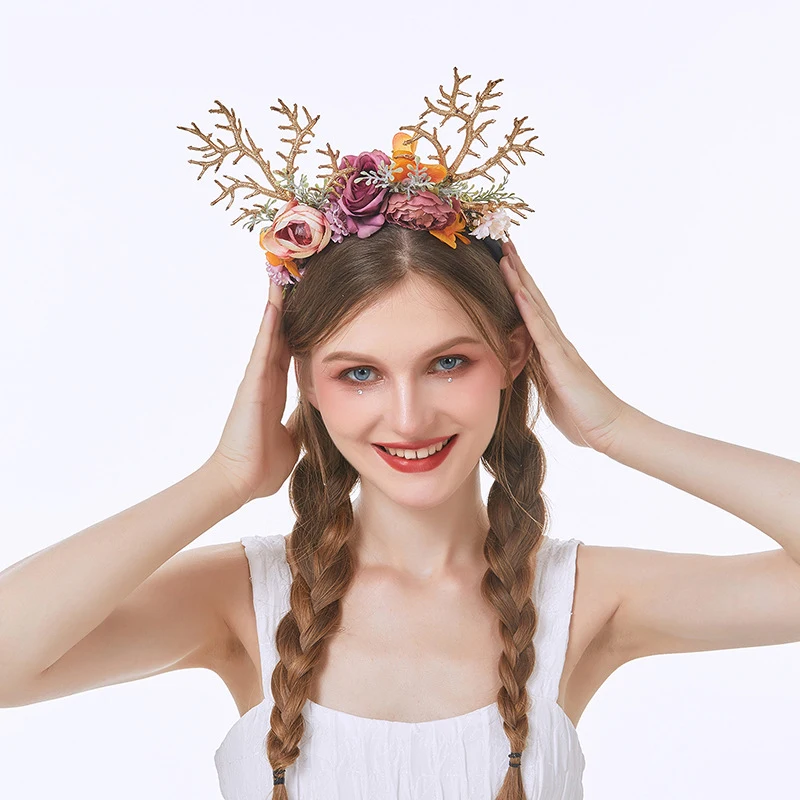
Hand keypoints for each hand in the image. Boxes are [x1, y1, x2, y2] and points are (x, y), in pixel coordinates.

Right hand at [204, 280, 300, 503]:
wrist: (240, 482)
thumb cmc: (263, 465)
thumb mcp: (294, 438)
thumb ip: (302, 423)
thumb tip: (318, 417)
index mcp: (277, 390)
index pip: (292, 349)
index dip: (300, 326)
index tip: (309, 302)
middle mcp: (266, 378)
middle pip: (280, 332)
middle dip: (288, 304)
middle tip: (295, 272)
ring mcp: (257, 379)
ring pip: (270, 333)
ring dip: (277, 304)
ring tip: (282, 272)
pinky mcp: (251, 385)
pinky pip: (263, 349)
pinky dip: (270, 325)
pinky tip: (275, 302)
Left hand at [498, 238, 630, 452]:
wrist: (607, 430)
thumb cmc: (580, 414)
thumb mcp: (549, 390)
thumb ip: (537, 374)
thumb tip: (522, 365)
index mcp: (551, 349)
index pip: (531, 310)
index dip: (517, 285)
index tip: (504, 261)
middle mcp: (556, 342)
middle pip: (534, 299)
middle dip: (518, 271)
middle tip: (503, 242)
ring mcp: (560, 349)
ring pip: (536, 308)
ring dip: (520, 281)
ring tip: (507, 256)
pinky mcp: (561, 363)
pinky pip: (542, 333)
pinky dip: (529, 311)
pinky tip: (518, 292)